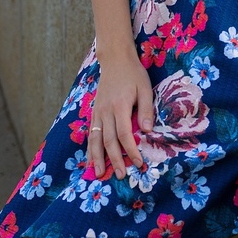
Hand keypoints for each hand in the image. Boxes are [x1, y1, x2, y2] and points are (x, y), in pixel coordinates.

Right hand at [89, 50, 154, 179]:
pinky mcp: (93, 112)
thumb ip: (146, 110)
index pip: (124, 134)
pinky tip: (90, 161)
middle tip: (121, 176)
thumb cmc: (133, 74)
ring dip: (97, 158)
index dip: (131, 150)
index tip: (139, 163)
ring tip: (100, 174)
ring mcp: (97, 112)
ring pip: (94, 139)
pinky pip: (90, 133)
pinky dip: (89, 149)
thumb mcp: (145, 88)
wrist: (115, 61)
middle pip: (108, 140)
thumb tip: (147, 132)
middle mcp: (105, 111)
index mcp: (120, 106)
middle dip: (115, 160)